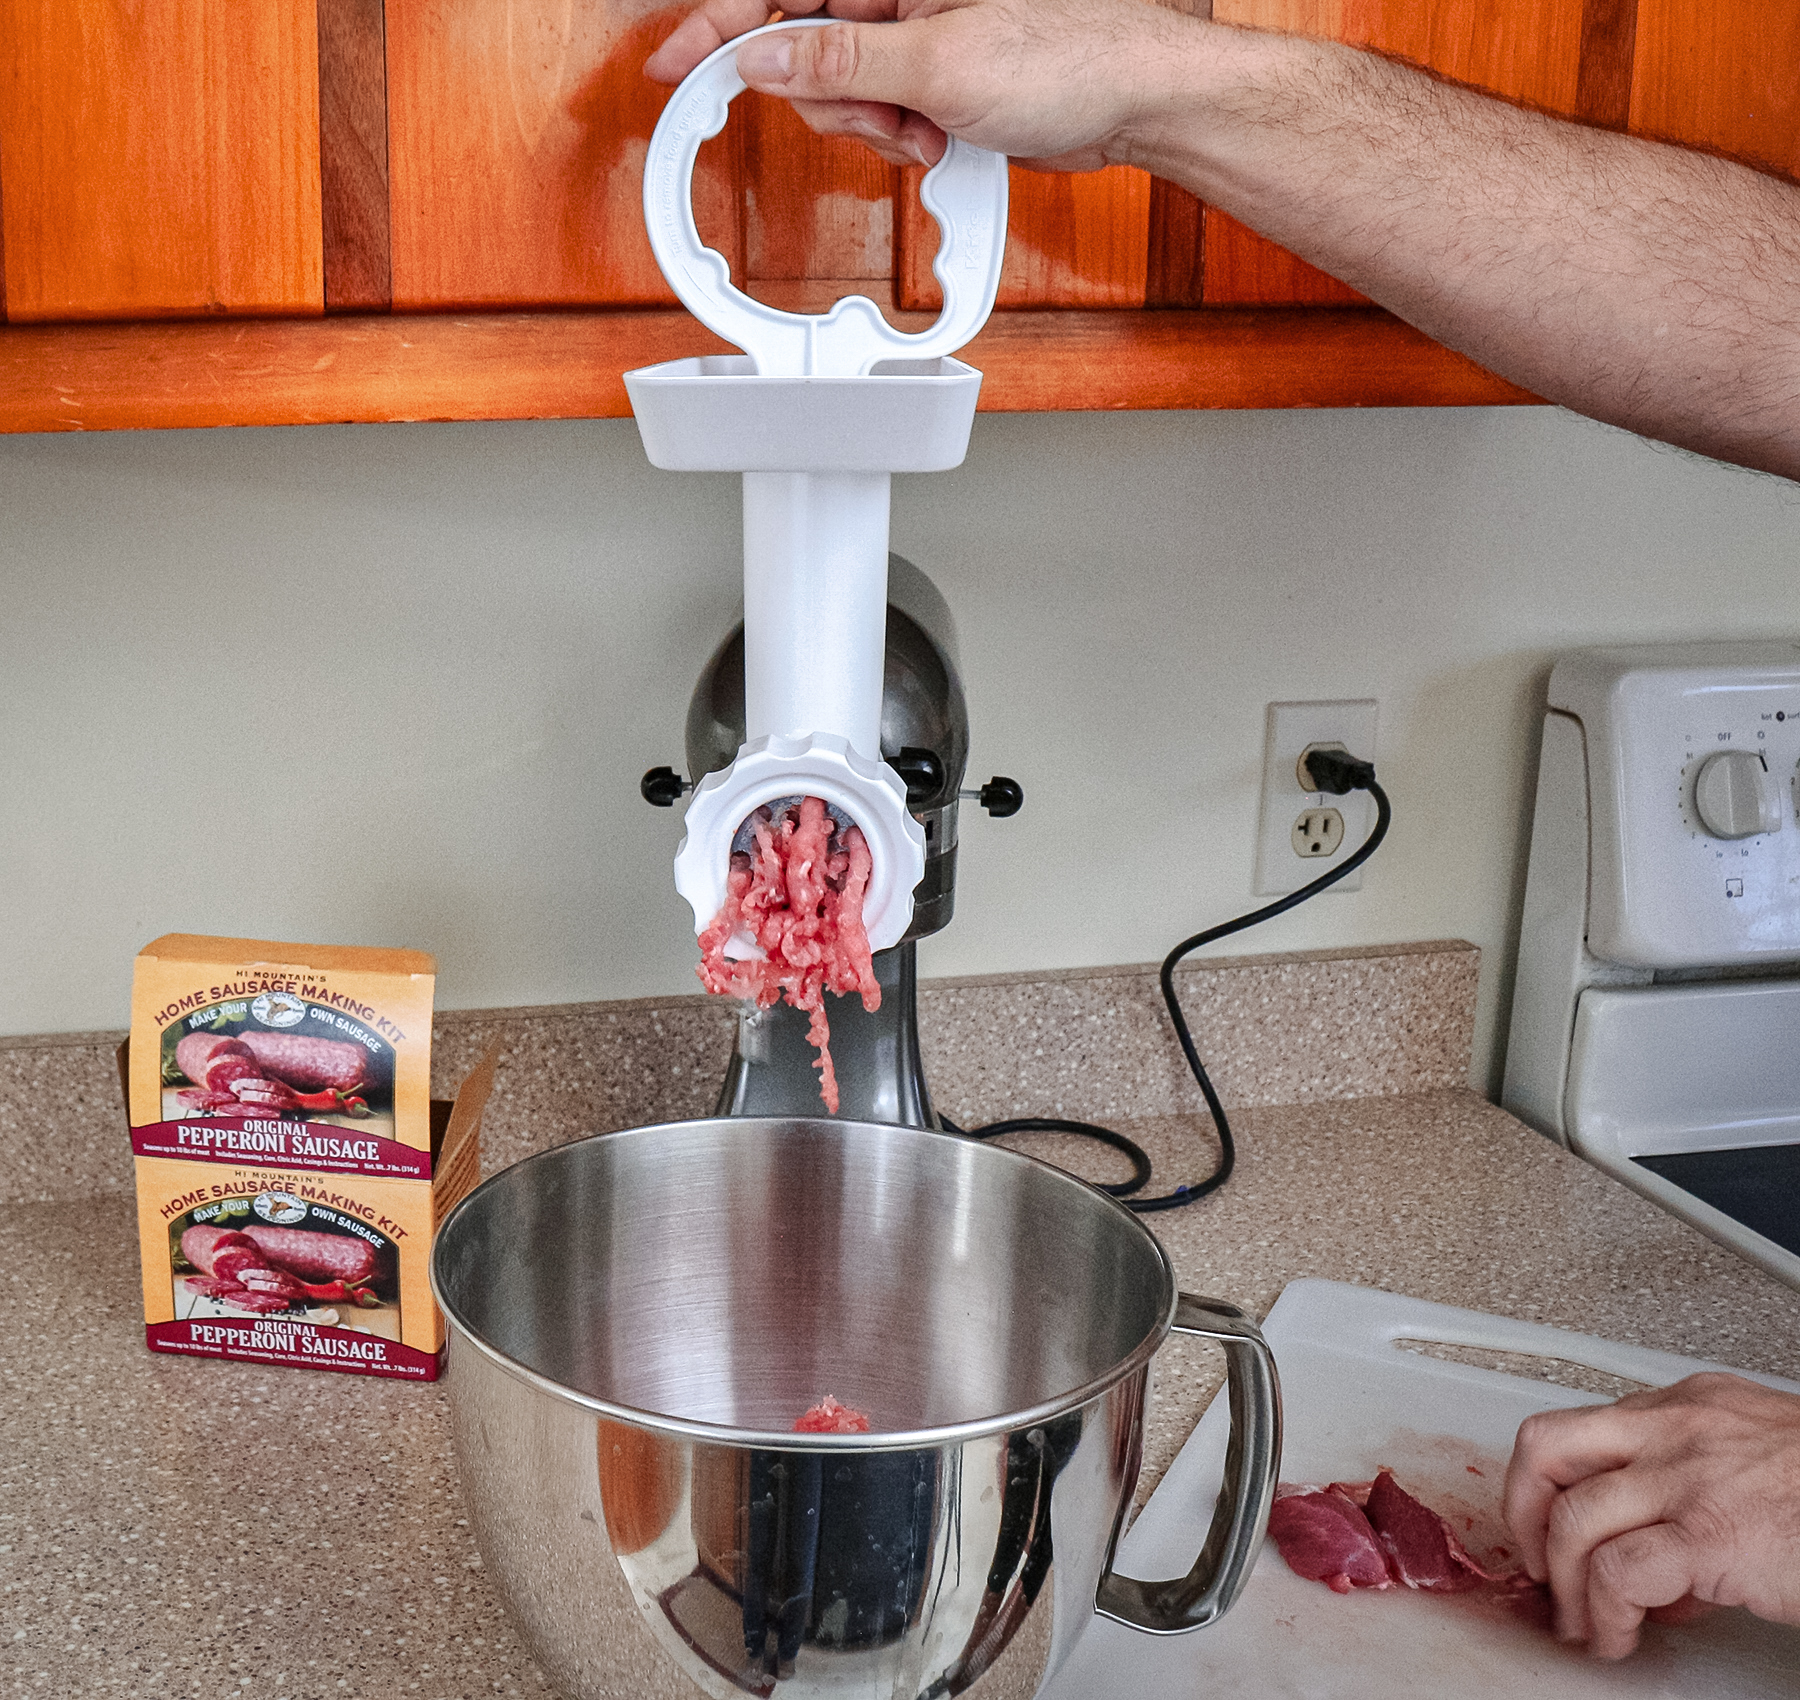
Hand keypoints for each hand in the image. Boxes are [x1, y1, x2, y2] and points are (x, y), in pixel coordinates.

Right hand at [643, 0, 1205, 172]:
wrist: (1135, 102)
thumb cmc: (1070, 54)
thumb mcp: (940, 64)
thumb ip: (841, 62)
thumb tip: (764, 59)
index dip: (720, 26)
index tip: (675, 62)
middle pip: (803, 50)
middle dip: (831, 99)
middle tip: (882, 116)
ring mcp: (916, 38)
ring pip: (840, 93)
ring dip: (873, 128)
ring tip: (928, 128)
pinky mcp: (934, 81)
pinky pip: (880, 115)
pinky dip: (900, 140)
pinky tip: (941, 139)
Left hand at [1503, 1372, 1799, 1658]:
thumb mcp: (1760, 1472)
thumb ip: (1699, 1498)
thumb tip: (1665, 1569)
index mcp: (1690, 1407)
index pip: (1585, 1429)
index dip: (1562, 1489)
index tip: (1567, 1537)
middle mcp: (1679, 1427)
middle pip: (1547, 1445)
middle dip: (1524, 1510)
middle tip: (1538, 1565)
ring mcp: (1691, 1477)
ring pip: (1572, 1517)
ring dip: (1564, 1583)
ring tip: (1582, 1622)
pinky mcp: (1713, 1534)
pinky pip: (1619, 1573)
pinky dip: (1604, 1614)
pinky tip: (1618, 1636)